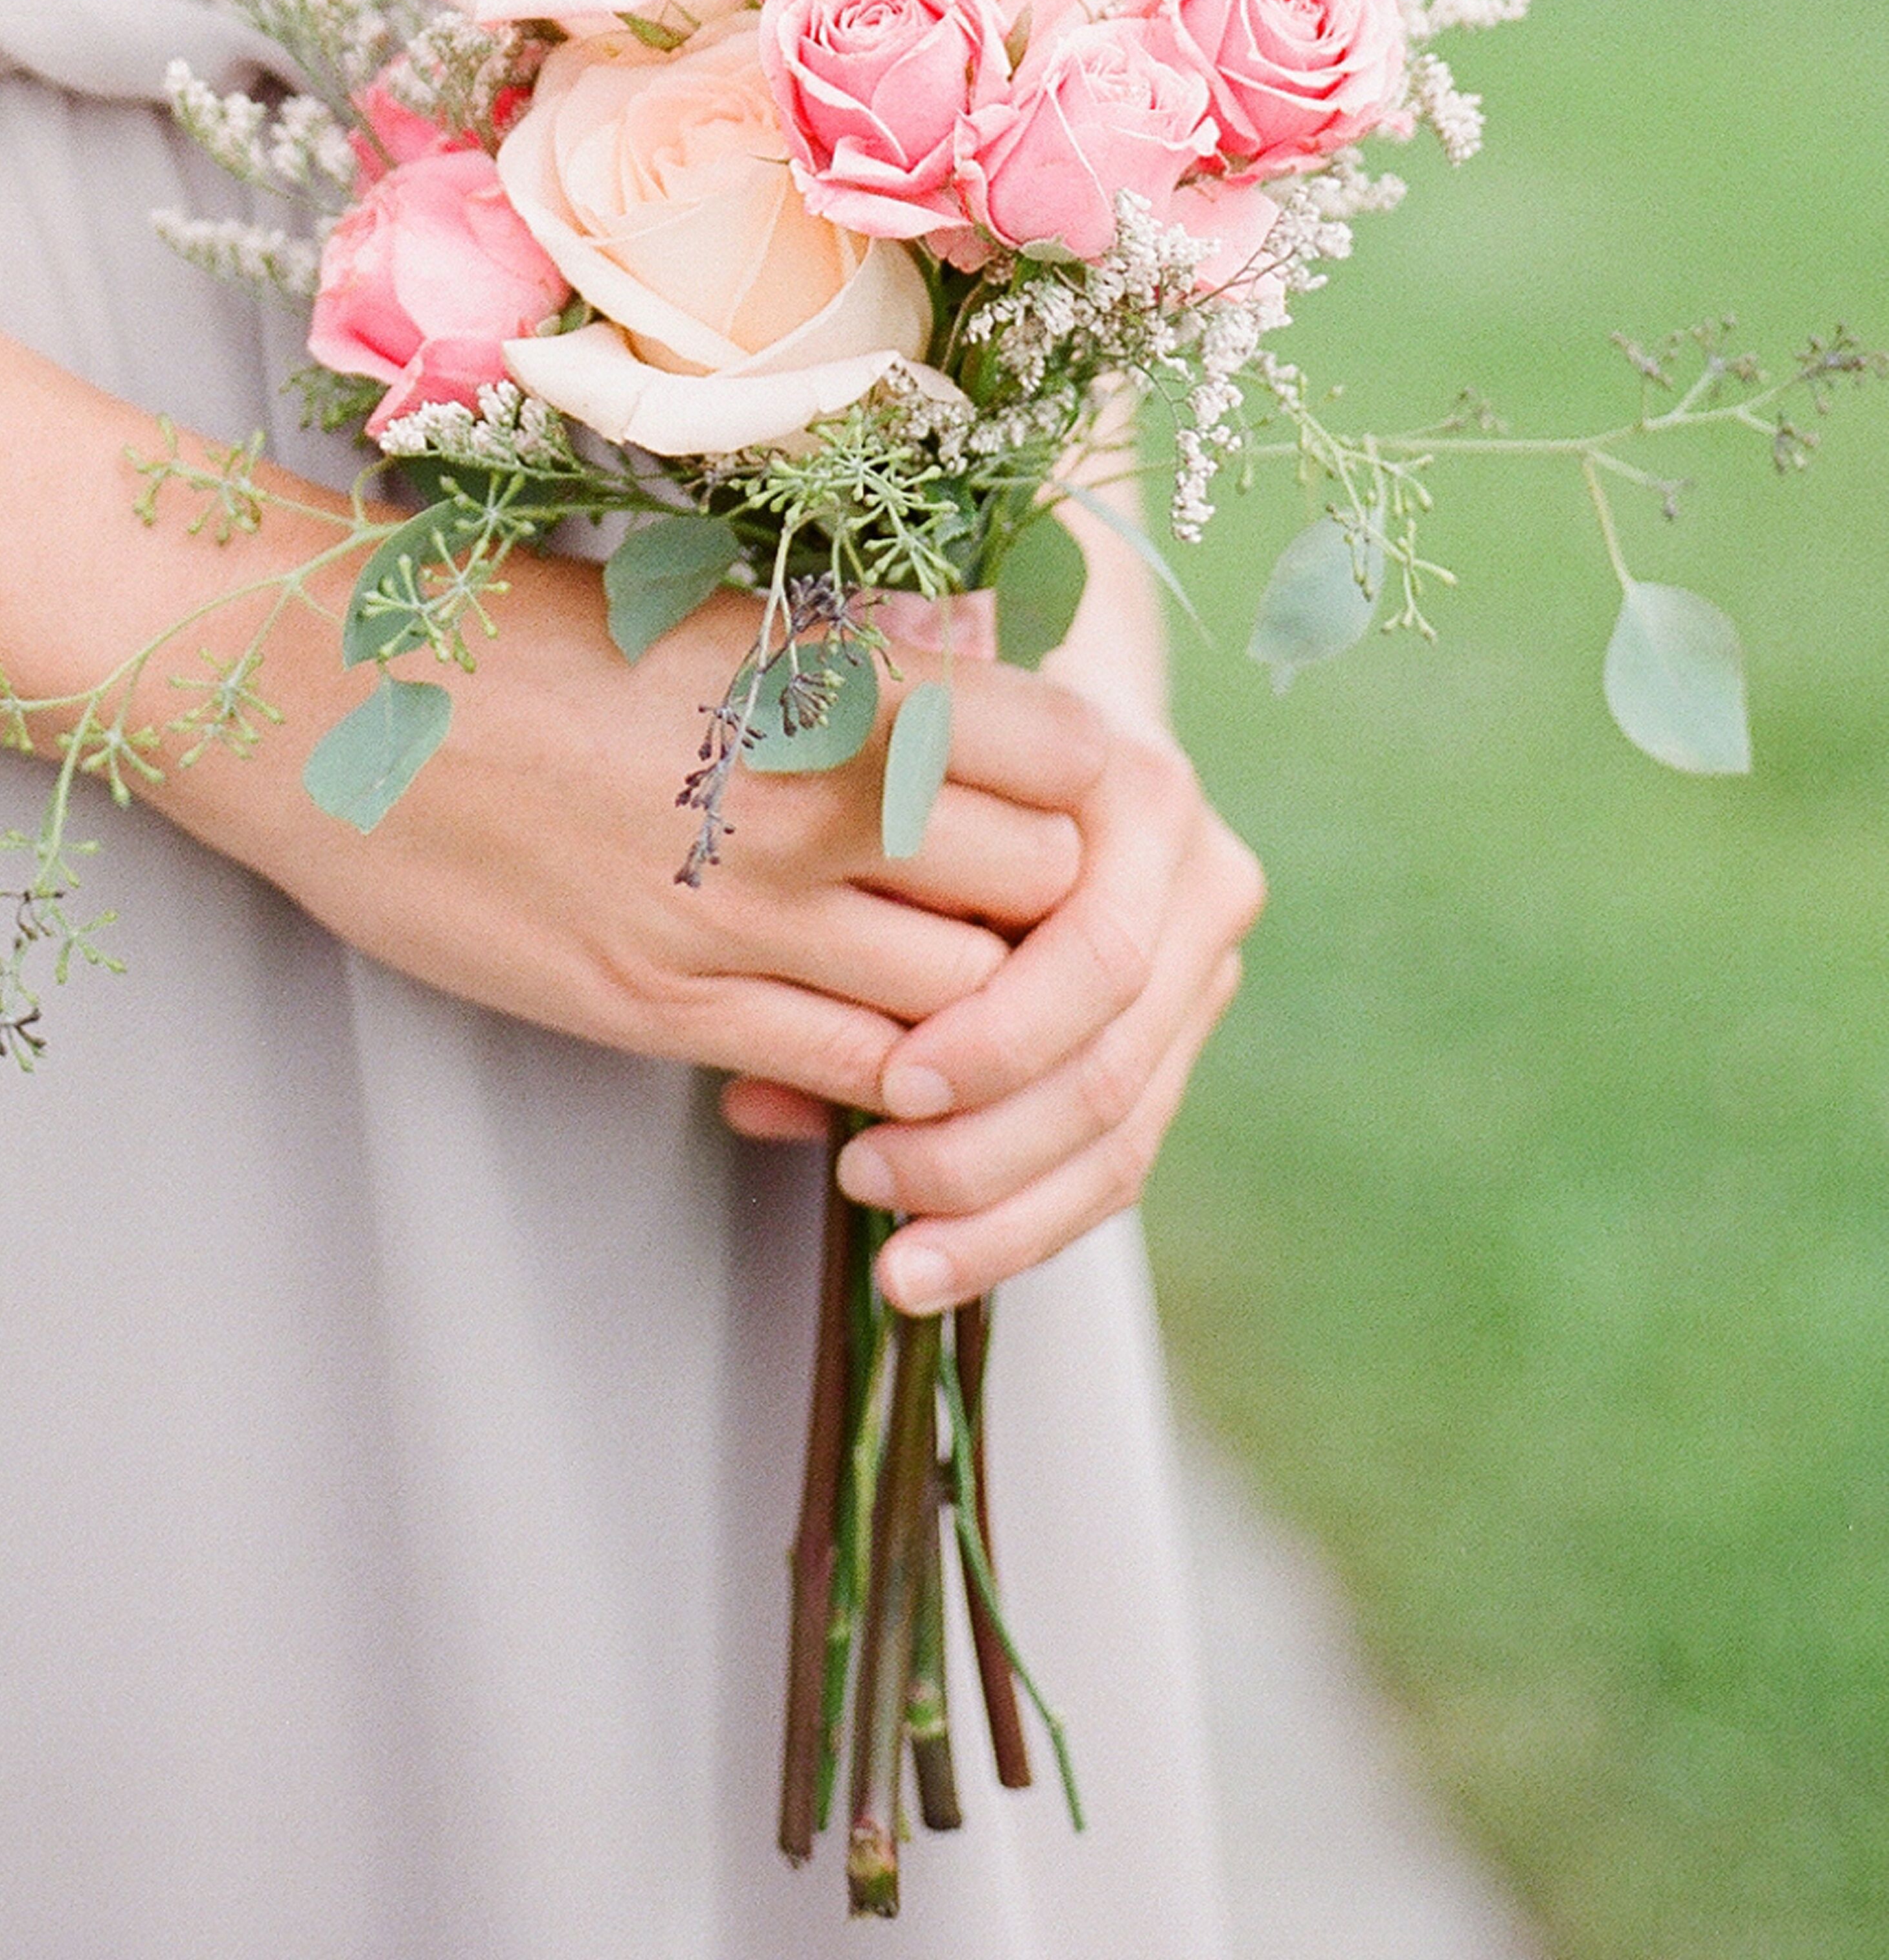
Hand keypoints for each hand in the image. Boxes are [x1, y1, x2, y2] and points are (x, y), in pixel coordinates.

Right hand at [153, 554, 1101, 1107]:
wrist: (322, 701)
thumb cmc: (503, 633)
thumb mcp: (697, 620)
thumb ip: (836, 677)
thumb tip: (956, 704)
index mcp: (823, 677)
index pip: (1066, 761)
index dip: (1083, 800)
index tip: (1046, 809)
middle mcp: (804, 799)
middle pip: (1041, 896)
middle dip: (1051, 923)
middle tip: (1013, 925)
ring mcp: (734, 914)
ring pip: (962, 1009)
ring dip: (977, 1022)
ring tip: (950, 1010)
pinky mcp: (659, 1007)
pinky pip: (841, 1076)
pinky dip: (880, 1089)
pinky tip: (861, 1069)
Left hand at [719, 695, 1263, 1312]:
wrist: (1043, 696)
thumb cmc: (931, 729)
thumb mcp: (886, 786)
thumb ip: (843, 915)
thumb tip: (757, 1103)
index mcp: (1136, 791)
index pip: (1093, 952)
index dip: (995, 1036)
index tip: (886, 1085)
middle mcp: (1195, 874)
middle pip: (1112, 1060)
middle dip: (985, 1145)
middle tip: (864, 1178)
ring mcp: (1202, 955)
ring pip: (1126, 1131)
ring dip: (1002, 1212)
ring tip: (898, 1263)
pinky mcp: (1183, 1026)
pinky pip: (1124, 1154)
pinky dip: (1029, 1221)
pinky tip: (942, 1260)